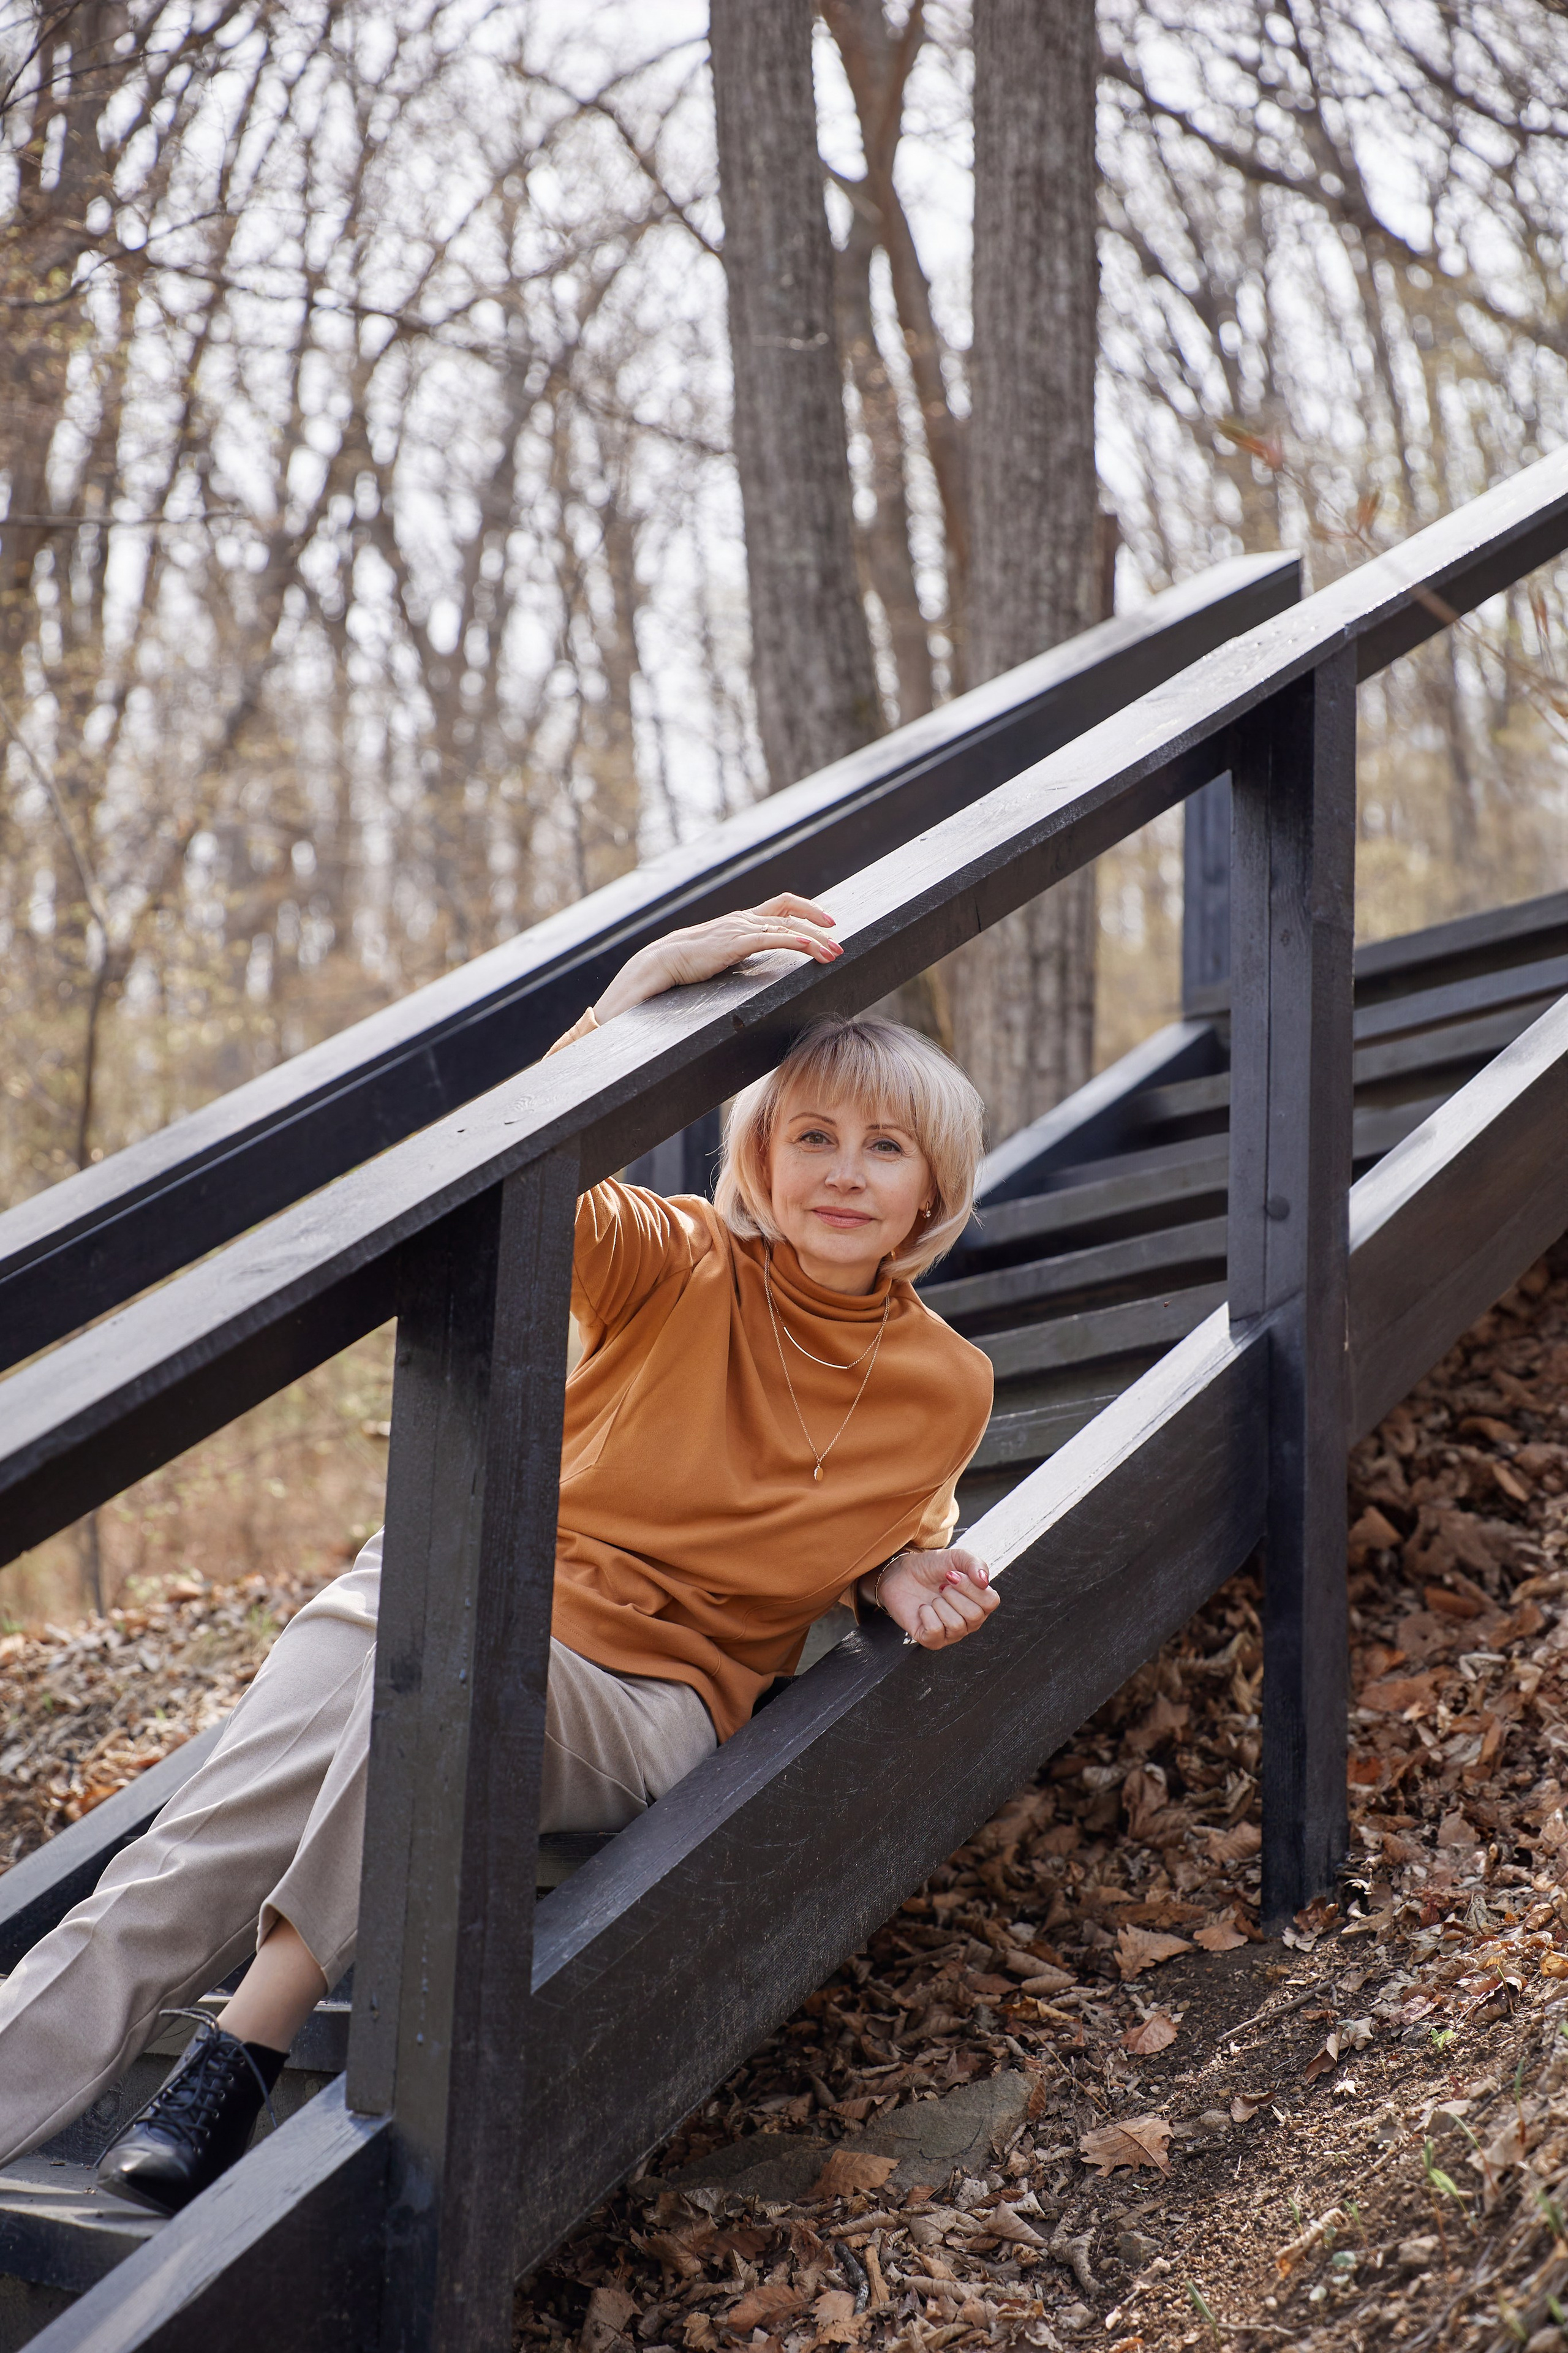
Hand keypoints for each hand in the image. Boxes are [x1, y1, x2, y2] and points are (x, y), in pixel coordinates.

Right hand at [592, 894, 840, 1022]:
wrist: (661, 960)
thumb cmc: (687, 963)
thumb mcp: (721, 955)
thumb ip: (738, 953)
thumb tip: (750, 963)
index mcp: (741, 921)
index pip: (781, 905)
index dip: (807, 910)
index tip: (827, 924)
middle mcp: (744, 919)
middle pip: (790, 911)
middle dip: (819, 924)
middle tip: (839, 941)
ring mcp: (740, 929)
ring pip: (787, 925)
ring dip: (815, 939)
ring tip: (834, 953)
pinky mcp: (736, 942)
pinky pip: (772, 937)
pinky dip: (795, 940)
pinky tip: (811, 948)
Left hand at [868, 1547, 997, 1650]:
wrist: (902, 1574)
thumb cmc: (932, 1567)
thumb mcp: (956, 1557)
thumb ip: (974, 1563)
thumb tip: (984, 1581)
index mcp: (980, 1603)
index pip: (991, 1601)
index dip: (970, 1586)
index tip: (951, 1574)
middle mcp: (970, 1622)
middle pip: (975, 1615)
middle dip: (953, 1595)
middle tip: (941, 1587)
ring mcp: (951, 1634)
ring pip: (956, 1625)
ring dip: (939, 1604)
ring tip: (933, 1598)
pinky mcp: (931, 1640)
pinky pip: (935, 1631)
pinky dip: (926, 1614)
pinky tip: (923, 1609)